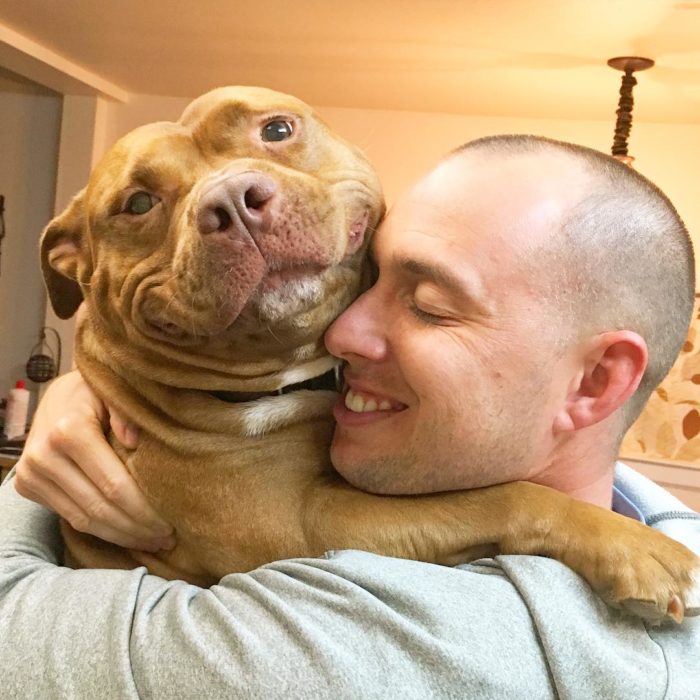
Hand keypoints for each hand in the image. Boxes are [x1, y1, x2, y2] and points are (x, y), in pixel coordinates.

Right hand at [14, 370, 174, 551]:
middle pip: (99, 507)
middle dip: (136, 528)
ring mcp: (32, 474)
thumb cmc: (97, 392)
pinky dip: (100, 530)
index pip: (114, 485)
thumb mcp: (115, 392)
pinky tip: (127, 534)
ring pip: (83, 520)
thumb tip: (134, 441)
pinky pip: (70, 517)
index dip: (144, 510)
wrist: (57, 395)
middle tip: (168, 539)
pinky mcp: (27, 487)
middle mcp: (45, 455)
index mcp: (70, 431)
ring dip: (121, 536)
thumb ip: (127, 412)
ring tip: (153, 542)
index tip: (171, 524)